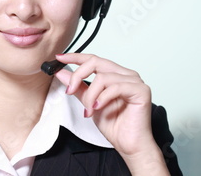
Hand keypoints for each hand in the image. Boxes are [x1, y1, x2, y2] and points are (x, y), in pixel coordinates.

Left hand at [54, 53, 169, 174]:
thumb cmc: (114, 125)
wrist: (128, 144)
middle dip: (78, 76)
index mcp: (115, 74)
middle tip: (69, 91)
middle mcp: (125, 74)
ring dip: (91, 95)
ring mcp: (134, 81)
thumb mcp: (89, 102)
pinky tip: (98, 107)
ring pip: (103, 77)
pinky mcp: (141, 90)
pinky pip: (116, 87)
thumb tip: (62, 73)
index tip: (59, 58)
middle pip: (96, 62)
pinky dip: (102, 98)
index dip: (75, 57)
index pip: (93, 59)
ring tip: (89, 110)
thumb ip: (78, 87)